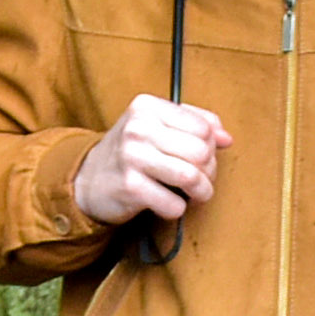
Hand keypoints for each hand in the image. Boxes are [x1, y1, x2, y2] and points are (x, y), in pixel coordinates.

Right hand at [75, 93, 225, 235]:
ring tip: (196, 194)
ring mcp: (132, 157)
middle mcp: (138, 128)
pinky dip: (178, 209)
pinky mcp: (130, 187)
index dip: (211, 147)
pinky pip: (174, 204)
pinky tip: (168, 203)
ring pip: (192, 177)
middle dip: (209, 171)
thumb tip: (227, 138)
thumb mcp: (156, 126)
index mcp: (147, 106)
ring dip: (201, 192)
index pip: (203, 128)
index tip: (202, 158)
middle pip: (202, 152)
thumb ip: (194, 123)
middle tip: (201, 180)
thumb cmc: (131, 152)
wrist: (87, 180)